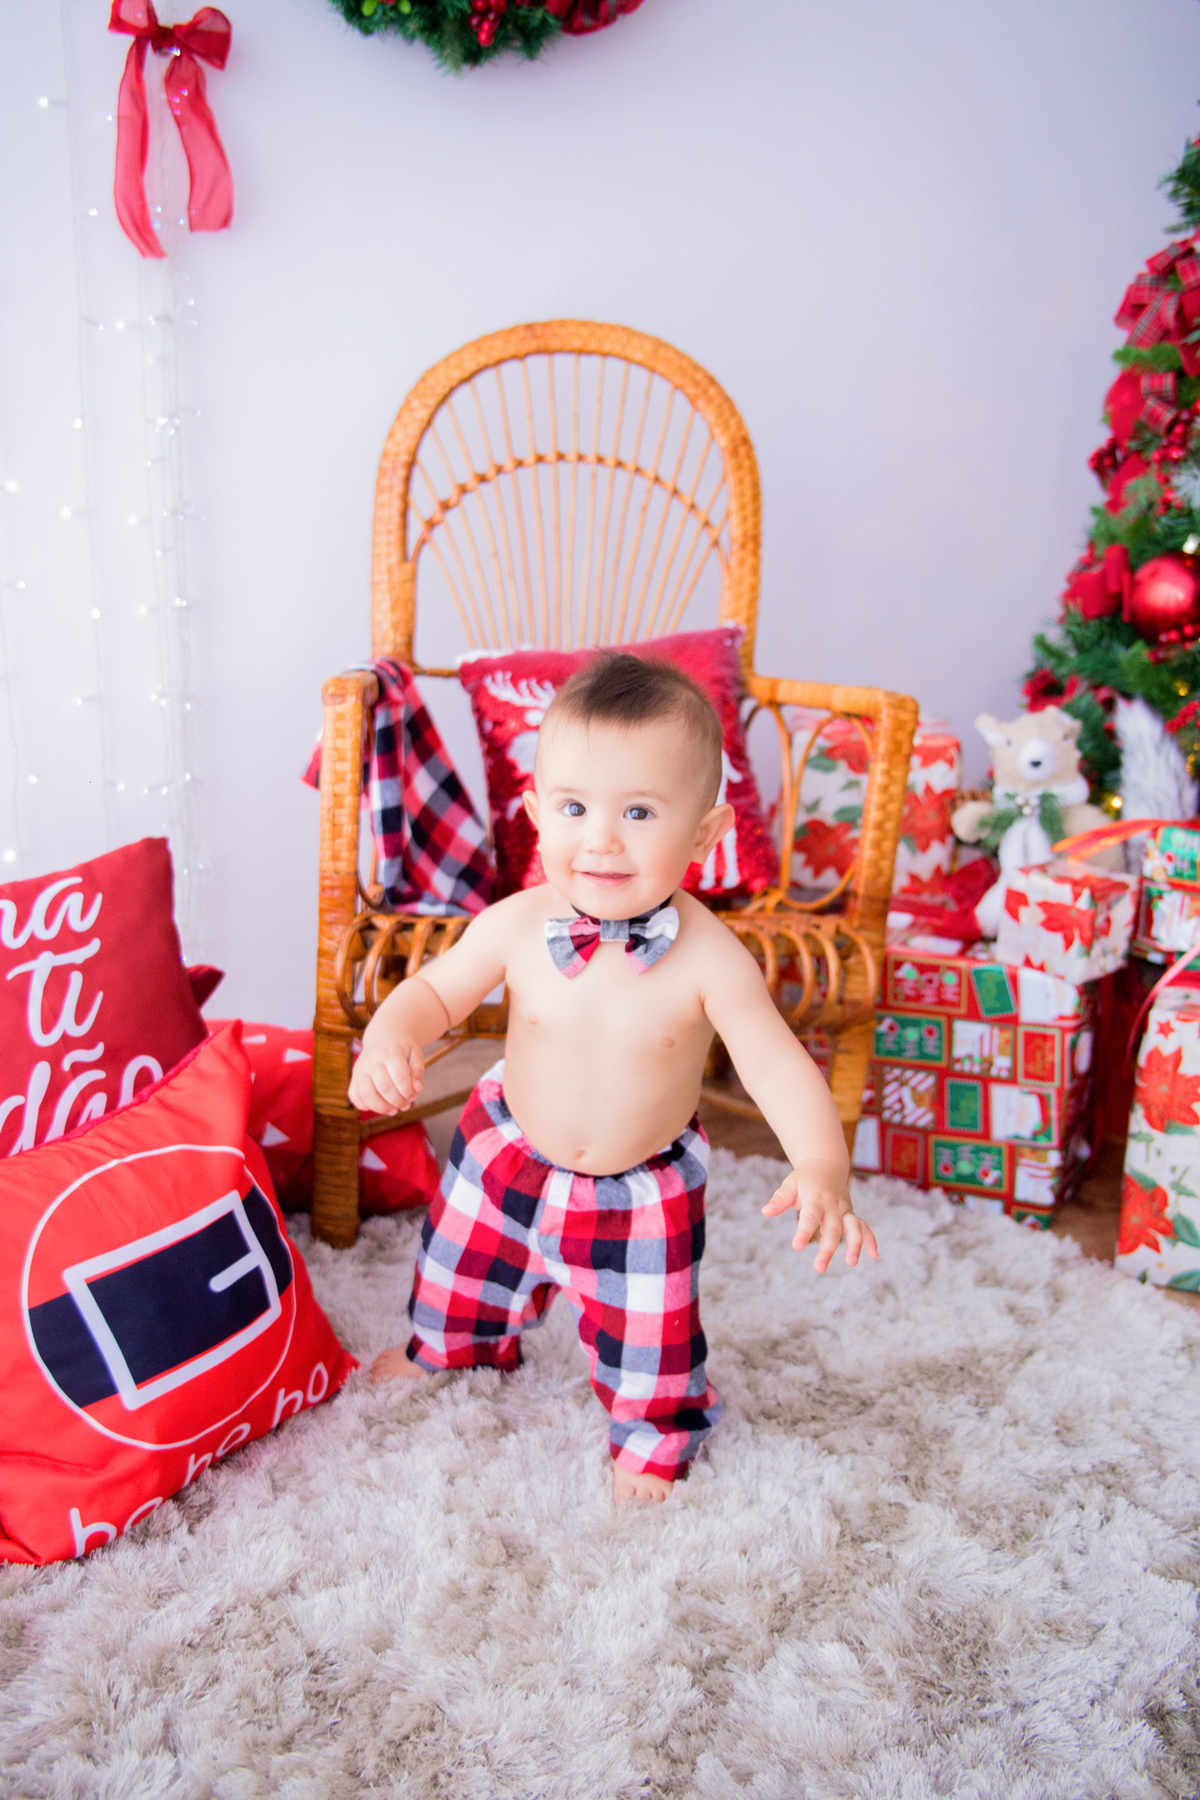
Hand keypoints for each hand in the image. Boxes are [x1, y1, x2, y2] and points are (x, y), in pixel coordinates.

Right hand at [348, 1034, 424, 1114]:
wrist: (383, 1037)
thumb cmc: (402, 1049)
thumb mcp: (415, 1053)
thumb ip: (418, 1070)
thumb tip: (417, 1089)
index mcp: (390, 1052)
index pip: (400, 1077)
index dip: (409, 1091)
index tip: (413, 1096)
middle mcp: (372, 1060)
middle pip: (384, 1087)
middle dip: (398, 1101)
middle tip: (406, 1105)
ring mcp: (360, 1069)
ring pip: (367, 1094)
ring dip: (382, 1108)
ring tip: (393, 1110)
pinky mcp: (354, 1077)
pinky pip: (355, 1096)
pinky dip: (365, 1106)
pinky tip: (379, 1106)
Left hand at [761, 1158, 878, 1271]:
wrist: (826, 1166)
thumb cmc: (804, 1179)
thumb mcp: (790, 1185)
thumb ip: (779, 1199)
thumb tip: (765, 1212)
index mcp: (816, 1198)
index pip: (810, 1216)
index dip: (804, 1232)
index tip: (797, 1247)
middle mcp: (833, 1206)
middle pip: (832, 1229)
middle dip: (828, 1249)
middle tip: (819, 1269)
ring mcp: (845, 1211)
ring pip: (853, 1228)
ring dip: (855, 1245)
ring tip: (851, 1263)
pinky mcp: (851, 1215)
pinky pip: (864, 1227)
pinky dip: (871, 1240)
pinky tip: (874, 1256)